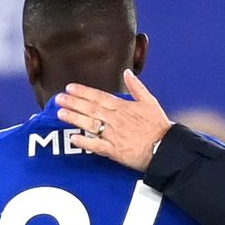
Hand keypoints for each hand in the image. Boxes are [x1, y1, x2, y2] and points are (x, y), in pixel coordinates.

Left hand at [55, 70, 172, 171]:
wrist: (166, 148)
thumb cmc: (159, 126)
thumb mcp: (150, 102)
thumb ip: (137, 86)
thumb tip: (127, 72)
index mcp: (123, 107)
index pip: (99, 96)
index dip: (83, 92)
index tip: (70, 88)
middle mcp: (116, 120)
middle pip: (90, 108)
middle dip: (73, 103)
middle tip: (58, 99)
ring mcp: (114, 135)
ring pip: (90, 124)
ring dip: (74, 118)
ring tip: (60, 114)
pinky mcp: (115, 151)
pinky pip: (96, 146)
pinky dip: (85, 142)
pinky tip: (73, 137)